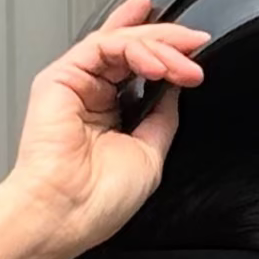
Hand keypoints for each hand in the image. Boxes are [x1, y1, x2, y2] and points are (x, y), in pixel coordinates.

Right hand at [0, 0, 209, 258]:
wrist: (67, 215)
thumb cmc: (98, 202)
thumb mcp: (150, 154)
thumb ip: (161, 117)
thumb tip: (176, 88)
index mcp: (110, 114)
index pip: (139, 68)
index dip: (167, 51)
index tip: (198, 51)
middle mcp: (92, 94)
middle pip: (132, 49)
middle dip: (170, 43)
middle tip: (198, 46)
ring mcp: (76, 83)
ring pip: (120, 43)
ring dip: (158, 46)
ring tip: (184, 64)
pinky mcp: (60, 76)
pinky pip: (102, 45)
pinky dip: (133, 49)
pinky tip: (157, 66)